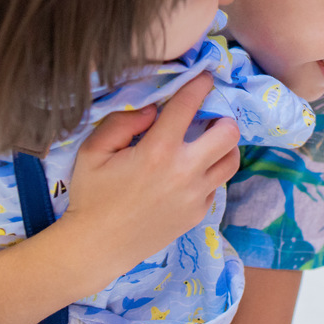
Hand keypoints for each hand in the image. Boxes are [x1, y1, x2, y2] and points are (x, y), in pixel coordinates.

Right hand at [60, 73, 241, 282]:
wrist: (97, 247)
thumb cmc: (92, 195)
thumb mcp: (93, 151)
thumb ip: (122, 121)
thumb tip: (153, 109)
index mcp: (158, 151)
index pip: (189, 105)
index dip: (199, 85)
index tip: (204, 76)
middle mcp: (185, 172)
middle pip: (228, 133)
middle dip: (221, 117)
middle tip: (206, 117)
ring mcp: (196, 196)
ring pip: (231, 160)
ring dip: (222, 146)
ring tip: (205, 142)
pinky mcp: (198, 213)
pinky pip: (216, 185)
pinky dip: (209, 173)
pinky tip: (189, 172)